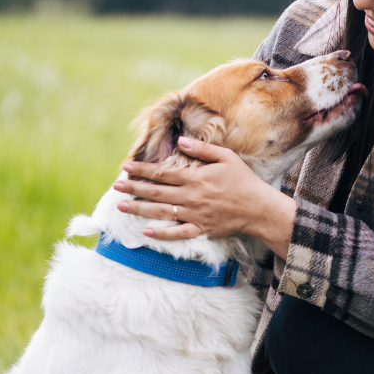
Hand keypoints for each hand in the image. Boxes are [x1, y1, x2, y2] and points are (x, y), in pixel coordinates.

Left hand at [112, 136, 295, 256]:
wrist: (258, 208)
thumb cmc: (243, 180)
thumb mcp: (226, 157)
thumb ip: (202, 149)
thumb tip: (180, 140)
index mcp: (195, 178)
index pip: (162, 173)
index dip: (142, 169)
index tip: (125, 166)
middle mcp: (191, 196)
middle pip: (156, 192)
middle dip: (134, 189)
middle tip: (115, 187)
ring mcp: (194, 214)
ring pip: (161, 212)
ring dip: (139, 209)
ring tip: (121, 206)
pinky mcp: (200, 229)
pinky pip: (177, 233)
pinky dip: (161, 233)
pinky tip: (146, 231)